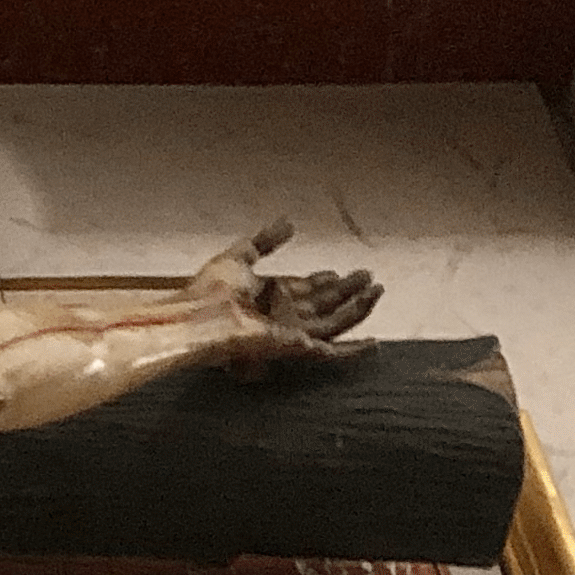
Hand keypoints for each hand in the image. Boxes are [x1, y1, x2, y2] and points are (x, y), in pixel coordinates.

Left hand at [186, 218, 379, 365]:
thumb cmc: (207, 293)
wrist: (197, 317)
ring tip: (377, 291)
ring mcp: (288, 332)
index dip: (322, 280)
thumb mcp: (240, 256)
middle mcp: (281, 315)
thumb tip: (289, 222)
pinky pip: (329, 352)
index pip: (303, 288)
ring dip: (357, 309)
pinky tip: (372, 344)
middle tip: (369, 277)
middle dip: (347, 291)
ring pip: (332, 323)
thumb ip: (265, 240)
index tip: (337, 272)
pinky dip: (352, 350)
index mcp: (268, 296)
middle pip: (322, 304)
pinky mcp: (294, 348)